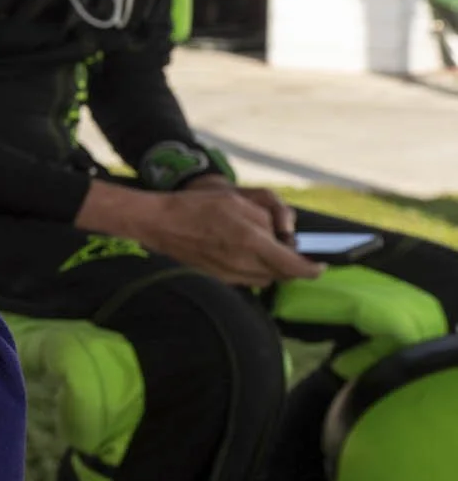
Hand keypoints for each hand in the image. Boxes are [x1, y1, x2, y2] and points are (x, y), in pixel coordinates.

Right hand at [80, 180, 317, 287]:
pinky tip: (242, 254)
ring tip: (263, 250)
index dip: (313, 269)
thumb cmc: (197, 207)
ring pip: (266, 279)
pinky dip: (254, 270)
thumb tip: (282, 236)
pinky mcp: (219, 279)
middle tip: (289, 250)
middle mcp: (244, 264)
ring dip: (273, 268)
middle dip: (291, 265)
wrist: (159, 223)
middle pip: (283, 275)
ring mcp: (230, 275)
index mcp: (252, 243)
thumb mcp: (238, 201)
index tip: (321, 266)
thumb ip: (266, 219)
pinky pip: (248, 279)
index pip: (296, 267)